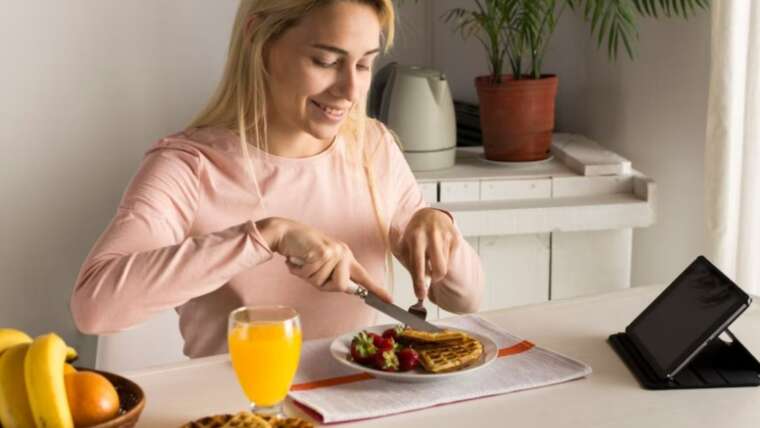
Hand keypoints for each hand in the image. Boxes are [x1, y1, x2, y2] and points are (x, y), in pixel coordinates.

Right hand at [256, 217, 391, 302]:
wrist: (286, 232)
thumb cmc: (302, 249)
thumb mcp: (322, 262)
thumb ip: (333, 275)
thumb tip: (345, 288)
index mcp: (346, 256)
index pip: (363, 276)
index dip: (377, 290)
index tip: (389, 300)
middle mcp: (343, 253)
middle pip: (341, 286)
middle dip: (322, 284)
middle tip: (310, 271)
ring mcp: (334, 252)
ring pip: (321, 282)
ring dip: (306, 276)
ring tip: (303, 261)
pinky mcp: (322, 252)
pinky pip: (310, 275)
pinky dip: (298, 271)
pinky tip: (297, 258)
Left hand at [399, 208, 457, 299]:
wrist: (429, 215)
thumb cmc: (415, 234)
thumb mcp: (406, 247)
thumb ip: (412, 266)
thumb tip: (421, 289)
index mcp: (415, 237)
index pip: (418, 265)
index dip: (419, 282)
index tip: (420, 294)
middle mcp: (431, 235)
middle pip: (438, 268)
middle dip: (434, 279)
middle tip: (430, 281)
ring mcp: (445, 236)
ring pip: (445, 266)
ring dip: (437, 269)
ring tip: (431, 259)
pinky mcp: (455, 238)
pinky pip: (450, 259)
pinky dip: (444, 261)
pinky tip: (438, 251)